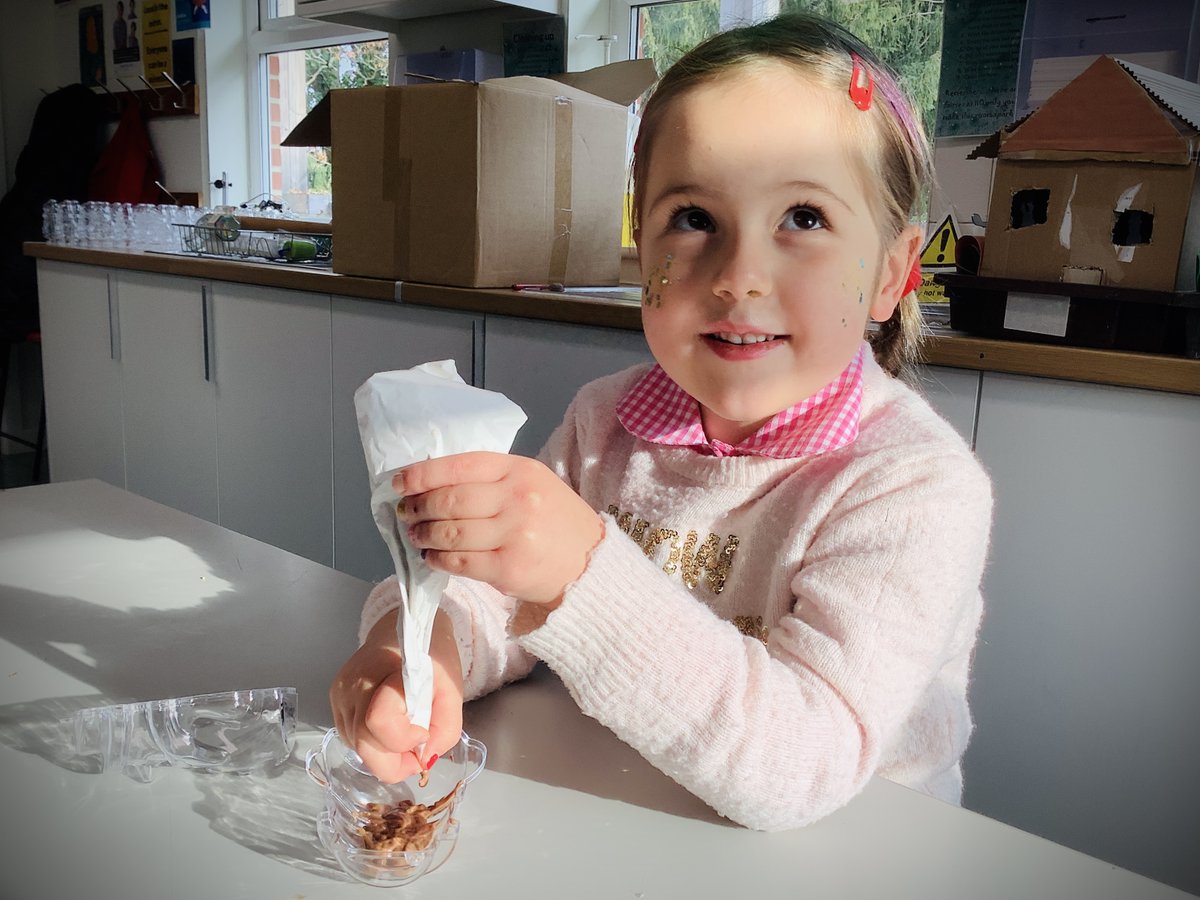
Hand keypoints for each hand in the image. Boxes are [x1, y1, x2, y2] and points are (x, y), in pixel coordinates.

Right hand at [329, 608, 463, 782]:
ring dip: (383, 754)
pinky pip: (351, 738)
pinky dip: (373, 744)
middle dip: (393, 762)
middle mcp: (353, 685)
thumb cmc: (432, 656)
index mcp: (385, 673)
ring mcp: (339, 693)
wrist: (407, 630)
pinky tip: (391, 730)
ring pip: (355, 746)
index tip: (423, 732)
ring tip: (406, 738)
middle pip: (362, 744)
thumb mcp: (452, 691)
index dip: (403, 739)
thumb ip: (445, 729)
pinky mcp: (335, 700)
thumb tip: (425, 759)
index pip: (378, 721)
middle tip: (417, 756)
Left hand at [396, 451, 603, 605]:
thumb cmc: (558, 522)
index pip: (459, 466)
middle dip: (418, 507)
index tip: (400, 483)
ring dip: (424, 534)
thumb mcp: (535, 484)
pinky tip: (432, 556)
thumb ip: (493, 480)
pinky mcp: (508, 567)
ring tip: (416, 535)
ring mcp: (514, 534)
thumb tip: (435, 484)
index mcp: (520, 471)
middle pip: (449, 500)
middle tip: (406, 513)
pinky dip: (438, 558)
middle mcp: (517, 498)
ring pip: (449, 532)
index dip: (423, 474)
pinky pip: (459, 561)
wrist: (592, 565)